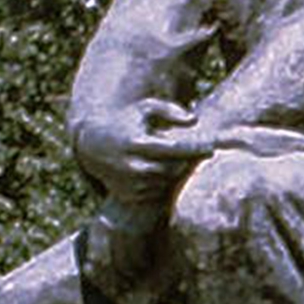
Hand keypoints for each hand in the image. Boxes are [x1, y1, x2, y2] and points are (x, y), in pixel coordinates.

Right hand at [74, 97, 214, 201]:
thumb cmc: (126, 122)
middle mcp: (133, 165)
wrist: (93, 146)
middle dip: (186, 161)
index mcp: (137, 142)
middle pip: (174, 168)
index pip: (173, 149)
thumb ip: (169, 110)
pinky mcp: (130, 195)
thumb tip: (193, 119)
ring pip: (167, 181)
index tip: (211, 147)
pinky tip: (159, 168)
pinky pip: (157, 191)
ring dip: (174, 171)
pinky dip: (162, 181)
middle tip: (197, 154)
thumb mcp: (144, 109)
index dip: (194, 149)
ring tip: (172, 158)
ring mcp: (131, 182)